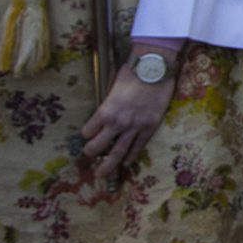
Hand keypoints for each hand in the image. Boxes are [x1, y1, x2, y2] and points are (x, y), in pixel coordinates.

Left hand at [80, 52, 176, 177]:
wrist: (155, 68)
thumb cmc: (132, 72)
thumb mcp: (112, 86)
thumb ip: (108, 101)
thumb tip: (105, 108)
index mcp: (105, 111)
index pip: (88, 131)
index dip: (87, 133)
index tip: (87, 134)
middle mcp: (117, 123)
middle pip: (98, 146)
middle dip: (91, 153)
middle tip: (89, 156)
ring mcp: (135, 127)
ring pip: (118, 152)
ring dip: (108, 165)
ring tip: (101, 174)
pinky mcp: (150, 127)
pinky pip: (138, 146)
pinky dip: (131, 156)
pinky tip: (126, 163)